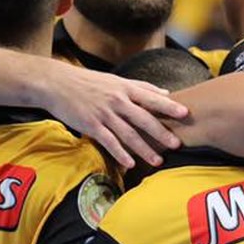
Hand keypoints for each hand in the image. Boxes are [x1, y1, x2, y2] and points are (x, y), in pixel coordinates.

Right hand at [44, 63, 189, 168]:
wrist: (57, 83)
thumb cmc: (89, 82)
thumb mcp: (116, 80)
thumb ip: (141, 87)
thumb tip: (166, 93)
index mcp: (124, 88)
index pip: (151, 98)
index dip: (169, 106)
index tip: (185, 113)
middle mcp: (117, 100)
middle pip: (143, 118)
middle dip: (161, 132)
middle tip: (177, 144)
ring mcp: (104, 114)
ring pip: (128, 133)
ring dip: (144, 149)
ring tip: (158, 161)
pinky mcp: (91, 125)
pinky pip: (109, 142)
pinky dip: (120, 153)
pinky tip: (130, 164)